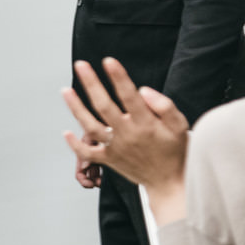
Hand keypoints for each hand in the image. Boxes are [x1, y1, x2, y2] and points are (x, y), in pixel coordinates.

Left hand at [61, 59, 189, 223]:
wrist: (170, 183)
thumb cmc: (175, 150)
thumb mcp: (180, 126)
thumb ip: (164, 106)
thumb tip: (143, 90)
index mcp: (145, 123)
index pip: (129, 95)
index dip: (118, 77)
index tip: (108, 60)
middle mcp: (127, 134)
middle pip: (104, 106)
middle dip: (91, 84)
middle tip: (80, 64)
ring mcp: (116, 148)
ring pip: (91, 126)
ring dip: (76, 108)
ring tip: (65, 90)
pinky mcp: (110, 160)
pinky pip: (88, 154)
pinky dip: (75, 145)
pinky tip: (66, 132)